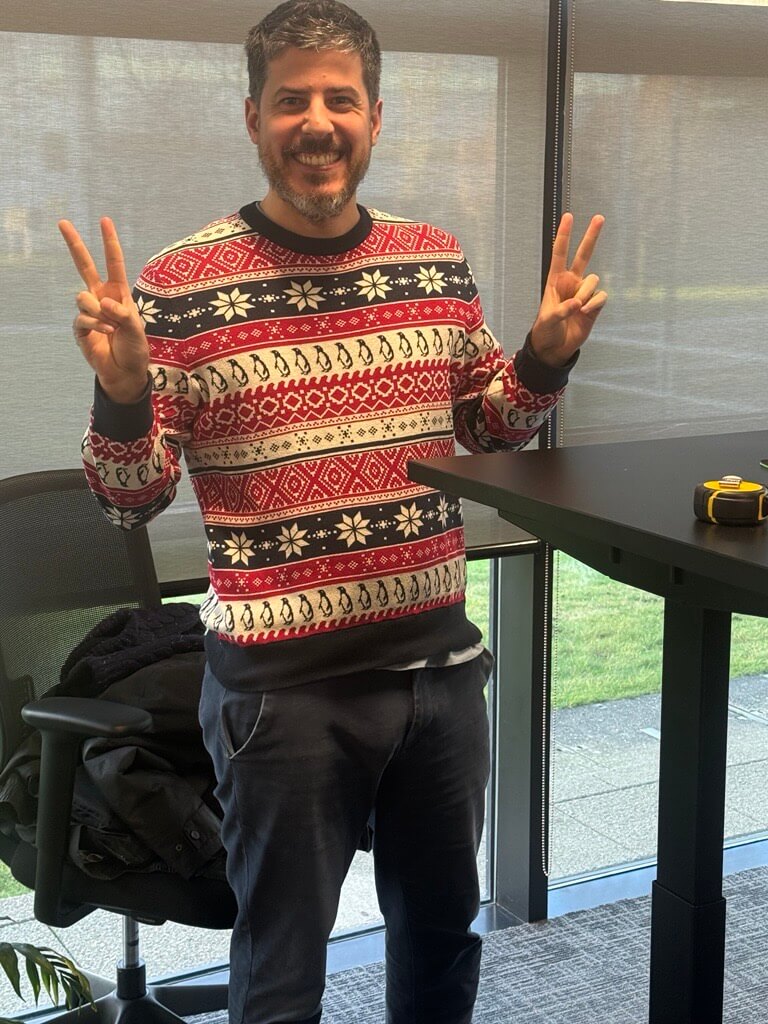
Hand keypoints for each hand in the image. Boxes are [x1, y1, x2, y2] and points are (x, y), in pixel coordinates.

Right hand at [58, 217, 148, 402]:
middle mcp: (101, 297)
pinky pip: (82, 318)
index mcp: (118, 292)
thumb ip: (124, 314)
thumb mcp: (137, 330)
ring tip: (112, 327)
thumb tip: (103, 302)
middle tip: (62, 222)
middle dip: (74, 244)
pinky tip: (107, 333)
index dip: (109, 242)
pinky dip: (96, 325)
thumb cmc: (135, 349)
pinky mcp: (80, 328)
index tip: (105, 220)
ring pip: (82, 297)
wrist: (126, 372)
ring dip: (98, 312)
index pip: (113, 263)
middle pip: (84, 265)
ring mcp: (89, 311)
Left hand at [530, 213, 607, 367]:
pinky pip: (601, 297)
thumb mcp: (547, 321)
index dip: (564, 235)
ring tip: (577, 309)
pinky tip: (585, 313)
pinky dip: (594, 304)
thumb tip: (578, 304)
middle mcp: (571, 282)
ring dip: (586, 293)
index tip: (569, 216)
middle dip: (591, 236)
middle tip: (599, 217)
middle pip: (583, 255)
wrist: (554, 348)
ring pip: (593, 280)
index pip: (560, 253)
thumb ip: (561, 311)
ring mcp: (584, 292)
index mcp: (556, 281)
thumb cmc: (546, 331)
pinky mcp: (594, 305)